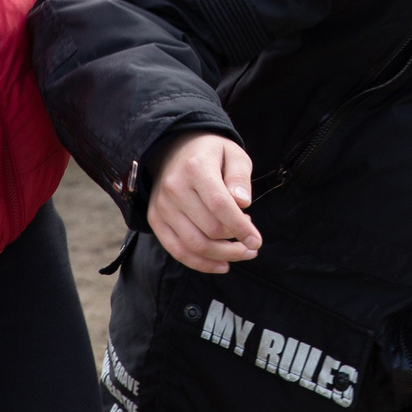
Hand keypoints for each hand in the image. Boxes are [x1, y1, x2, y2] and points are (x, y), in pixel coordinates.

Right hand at [150, 131, 261, 273]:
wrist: (175, 147)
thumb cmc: (212, 152)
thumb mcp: (233, 154)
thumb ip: (239, 177)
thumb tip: (242, 203)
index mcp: (196, 167)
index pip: (219, 204)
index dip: (240, 227)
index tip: (256, 241)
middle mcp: (174, 187)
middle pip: (209, 228)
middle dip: (236, 243)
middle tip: (252, 243)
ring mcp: (162, 206)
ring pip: (194, 244)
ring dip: (222, 256)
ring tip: (242, 253)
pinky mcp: (155, 219)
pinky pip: (177, 250)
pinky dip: (201, 263)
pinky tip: (221, 264)